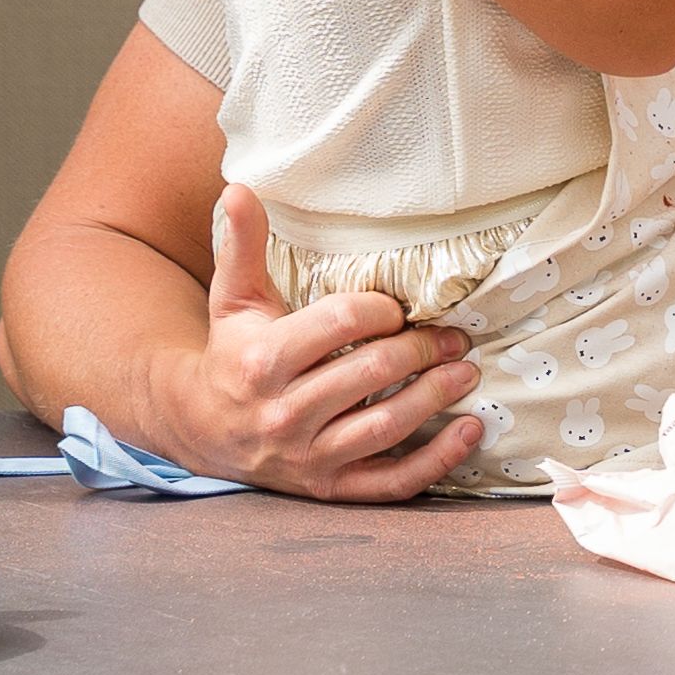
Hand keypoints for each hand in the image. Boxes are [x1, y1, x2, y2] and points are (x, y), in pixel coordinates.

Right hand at [153, 183, 482, 498]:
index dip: (378, 310)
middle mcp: (283, 414)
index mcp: (261, 362)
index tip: (396, 307)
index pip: (337, 325)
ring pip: (386, 427)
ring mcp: (308, 457)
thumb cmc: (231, 353)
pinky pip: (391, 483)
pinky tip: (470, 432)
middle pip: (369, 374)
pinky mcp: (329, 488)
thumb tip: (241, 186)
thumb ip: (242, 243)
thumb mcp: (233, 298)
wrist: (204, 429)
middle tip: (452, 336)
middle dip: (419, 350)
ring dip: (435, 397)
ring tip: (466, 371)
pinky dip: (436, 462)